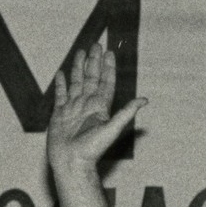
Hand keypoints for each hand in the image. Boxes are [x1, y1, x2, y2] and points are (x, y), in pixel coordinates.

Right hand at [47, 45, 145, 176]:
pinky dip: (61, 83)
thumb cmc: (92, 149)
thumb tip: (145, 100)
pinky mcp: (60, 113)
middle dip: (94, 61)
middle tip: (96, 45)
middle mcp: (87, 105)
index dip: (108, 68)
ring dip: (78, 67)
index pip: (105, 82)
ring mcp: (73, 108)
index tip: (109, 53)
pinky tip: (62, 73)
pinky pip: (61, 94)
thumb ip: (126, 112)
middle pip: (91, 78)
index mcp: (100, 107)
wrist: (72, 161)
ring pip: (77, 82)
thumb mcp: (112, 129)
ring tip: (80, 52)